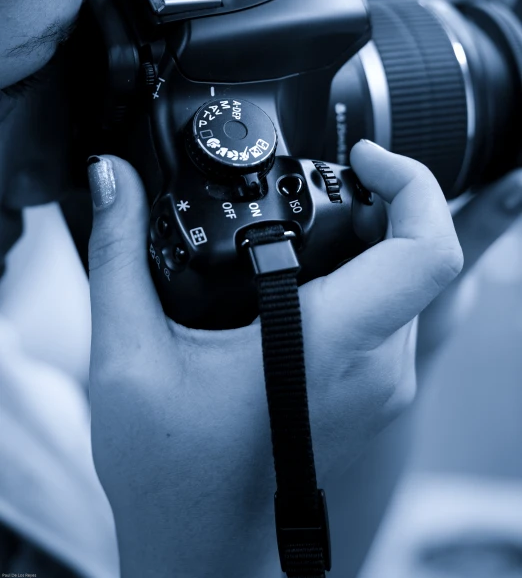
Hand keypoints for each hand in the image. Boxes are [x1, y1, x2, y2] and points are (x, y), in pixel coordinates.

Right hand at [87, 142, 462, 577]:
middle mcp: (374, 367)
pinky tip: (301, 274)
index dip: (413, 184)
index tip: (363, 158)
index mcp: (328, 347)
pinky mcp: (375, 393)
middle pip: (419, 256)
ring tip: (302, 223)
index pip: (428, 253)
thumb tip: (115, 178)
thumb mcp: (129, 358)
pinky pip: (392, 314)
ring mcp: (382, 384)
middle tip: (321, 179)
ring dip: (371, 241)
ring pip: (408, 285)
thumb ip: (120, 254)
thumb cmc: (171, 479)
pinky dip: (363, 277)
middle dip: (381, 202)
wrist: (202, 552)